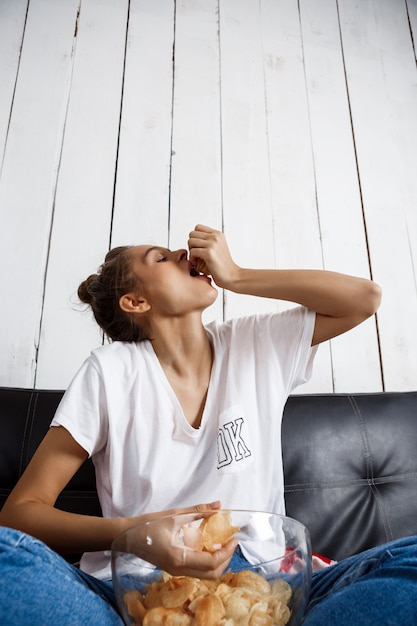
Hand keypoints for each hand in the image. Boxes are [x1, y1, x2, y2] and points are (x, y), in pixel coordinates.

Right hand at [117, 502, 237, 578]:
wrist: (126, 536)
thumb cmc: (148, 524)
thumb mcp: (175, 515)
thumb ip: (199, 511)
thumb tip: (218, 505)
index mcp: (179, 557)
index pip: (211, 562)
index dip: (226, 551)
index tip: (234, 539)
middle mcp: (178, 569)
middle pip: (212, 574)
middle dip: (226, 559)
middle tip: (231, 542)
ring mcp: (176, 571)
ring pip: (206, 575)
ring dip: (218, 561)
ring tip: (223, 543)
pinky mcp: (174, 569)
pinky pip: (197, 570)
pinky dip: (209, 561)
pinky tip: (209, 546)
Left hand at [188, 225, 239, 288]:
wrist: (232, 276)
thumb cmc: (224, 265)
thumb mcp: (219, 247)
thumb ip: (209, 241)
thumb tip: (194, 239)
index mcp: (218, 234)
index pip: (198, 227)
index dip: (195, 237)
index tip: (198, 247)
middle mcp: (215, 237)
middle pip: (192, 234)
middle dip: (192, 244)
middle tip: (196, 254)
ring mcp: (212, 244)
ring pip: (190, 241)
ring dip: (191, 251)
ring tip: (197, 259)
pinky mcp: (209, 253)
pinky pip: (192, 252)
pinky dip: (192, 259)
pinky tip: (197, 264)